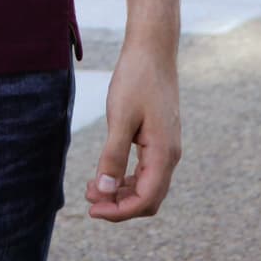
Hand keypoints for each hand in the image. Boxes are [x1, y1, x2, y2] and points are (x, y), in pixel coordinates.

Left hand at [84, 42, 181, 222]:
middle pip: (148, 199)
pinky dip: (126, 178)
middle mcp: (170, 155)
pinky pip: (146, 170)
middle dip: (119, 205)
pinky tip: (106, 172)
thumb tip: (104, 192)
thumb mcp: (119, 117)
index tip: (93, 209)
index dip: (119, 211)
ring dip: (121, 192)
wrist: (152, 49)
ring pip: (147, 186)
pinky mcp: (160, 138)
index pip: (145, 200)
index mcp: (164, 153)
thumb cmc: (136, 78)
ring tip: (92, 187)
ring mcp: (167, 147)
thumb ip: (112, 156)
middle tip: (90, 199)